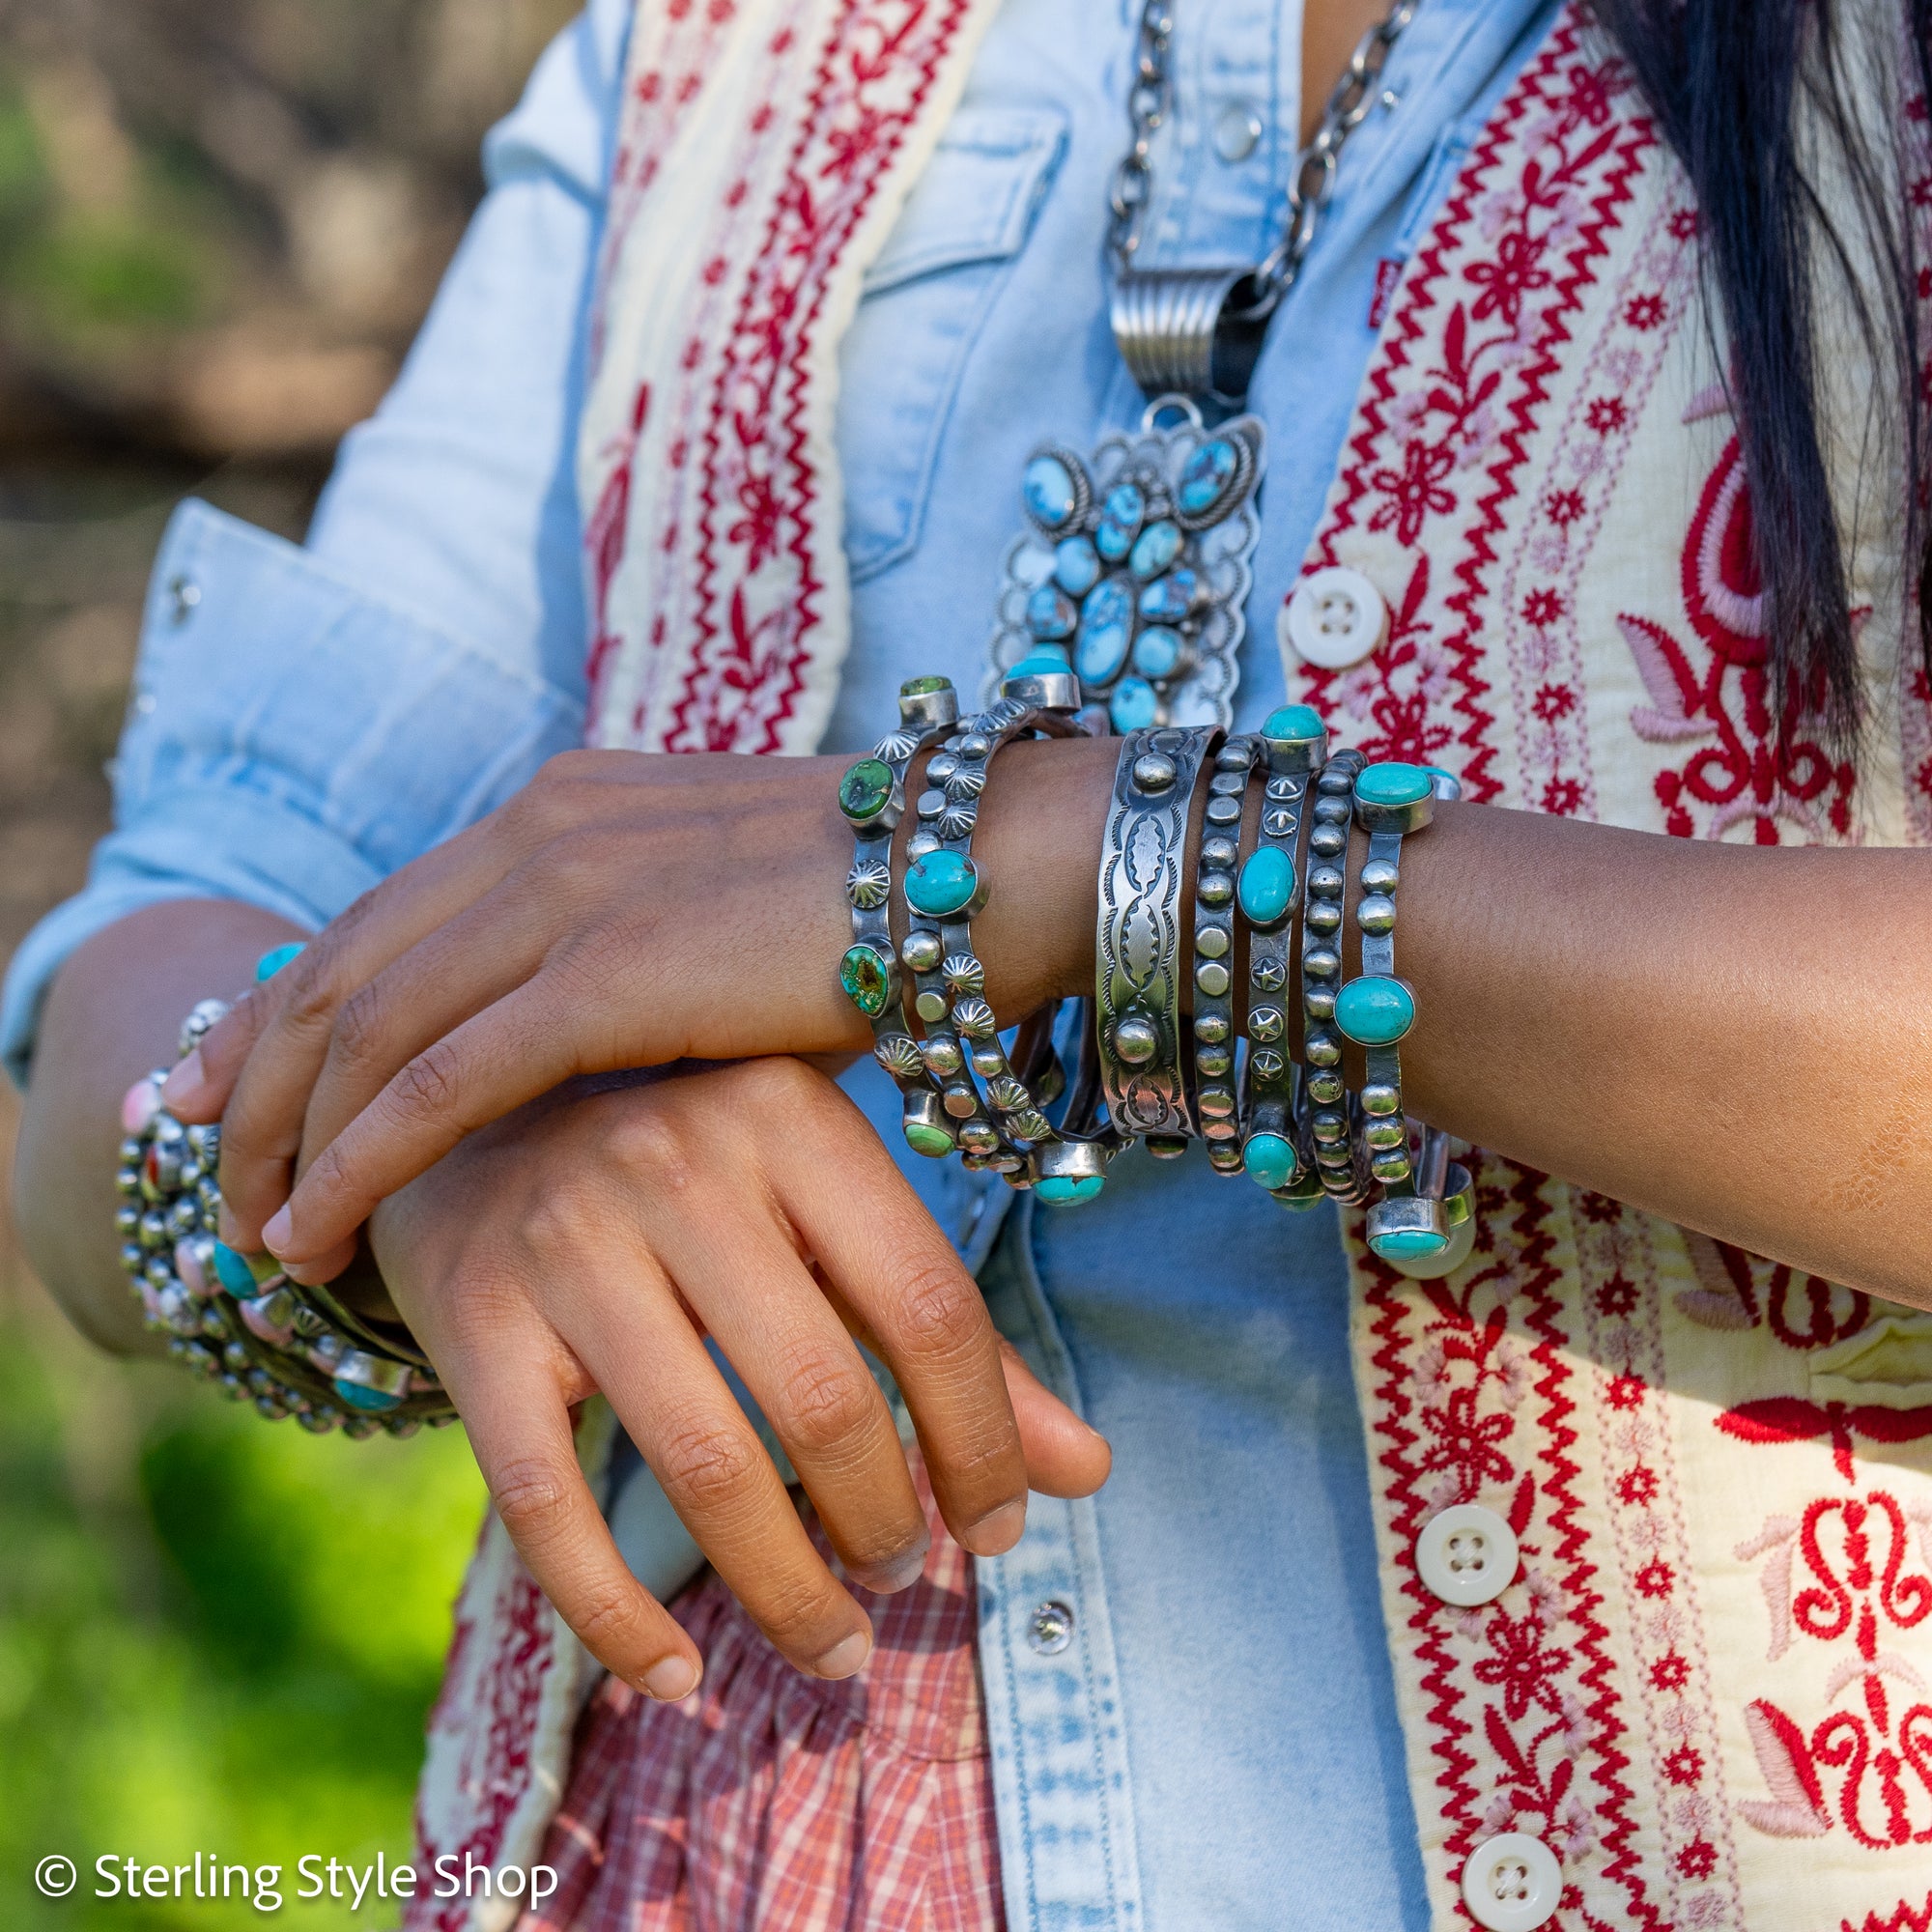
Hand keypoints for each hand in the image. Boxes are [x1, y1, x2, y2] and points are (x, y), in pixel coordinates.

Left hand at [162, 742, 1113, 1277]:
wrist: (983, 870)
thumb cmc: (881, 913)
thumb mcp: (719, 916)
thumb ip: (631, 954)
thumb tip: (594, 1042)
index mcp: (564, 807)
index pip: (387, 913)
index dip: (296, 1005)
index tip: (238, 1083)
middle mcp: (540, 829)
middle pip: (344, 962)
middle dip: (257, 1075)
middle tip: (207, 1164)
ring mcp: (567, 890)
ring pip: (368, 1025)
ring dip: (292, 1133)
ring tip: (257, 1227)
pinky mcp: (605, 970)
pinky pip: (439, 1077)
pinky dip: (361, 1157)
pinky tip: (319, 1224)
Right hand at [368, 1055, 1109, 1697]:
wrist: (467, 1121)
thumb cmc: (690, 1177)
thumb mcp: (822, 1214)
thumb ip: (943, 1334)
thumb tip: (1088, 1472)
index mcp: (790, 1116)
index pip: (927, 1305)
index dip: (983, 1441)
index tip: (998, 1528)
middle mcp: (677, 1158)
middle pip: (821, 1398)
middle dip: (882, 1525)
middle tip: (897, 1575)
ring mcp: (565, 1236)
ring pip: (700, 1465)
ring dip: (783, 1592)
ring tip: (832, 1645)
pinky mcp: (470, 1317)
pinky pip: (546, 1506)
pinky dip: (617, 1621)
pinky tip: (674, 1681)